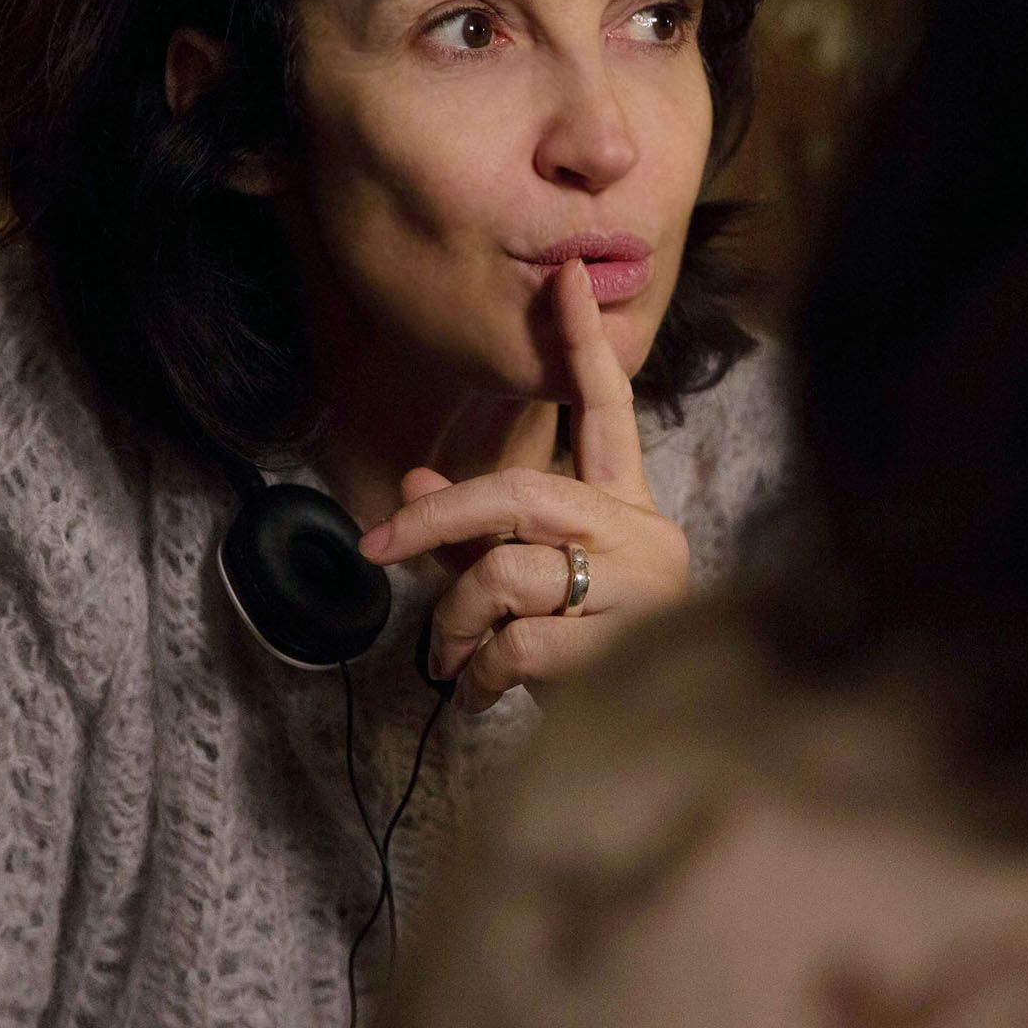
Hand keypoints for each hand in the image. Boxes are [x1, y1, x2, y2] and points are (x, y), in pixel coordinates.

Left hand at [358, 259, 692, 712]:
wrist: (650, 752)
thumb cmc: (587, 660)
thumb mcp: (526, 590)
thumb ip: (475, 540)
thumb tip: (411, 487)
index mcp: (625, 509)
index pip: (607, 412)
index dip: (583, 345)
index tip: (565, 275)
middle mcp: (642, 535)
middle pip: (519, 493)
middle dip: (437, 523)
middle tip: (376, 547)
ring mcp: (640, 589)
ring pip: (505, 572)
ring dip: (456, 622)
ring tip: (454, 663)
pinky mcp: (624, 648)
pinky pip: (514, 643)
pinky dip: (478, 674)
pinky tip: (482, 697)